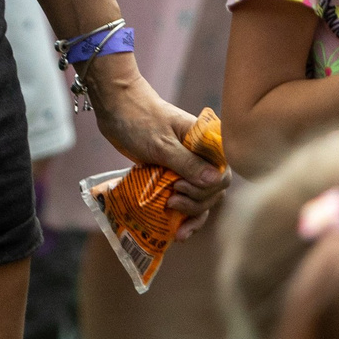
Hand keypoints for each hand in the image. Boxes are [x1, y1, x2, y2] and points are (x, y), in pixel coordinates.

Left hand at [85, 55, 227, 226]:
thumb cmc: (139, 118)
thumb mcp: (162, 144)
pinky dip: (182, 215)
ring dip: (190, 214)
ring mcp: (186, 166)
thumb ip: (188, 163)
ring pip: (200, 198)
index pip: (222, 173)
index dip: (207, 188)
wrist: (116, 106)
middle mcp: (200, 155)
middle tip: (171, 201)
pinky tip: (176, 232)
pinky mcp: (171, 174)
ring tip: (175, 226)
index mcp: (205, 141)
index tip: (181, 187)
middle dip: (195, 202)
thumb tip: (217, 180)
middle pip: (212, 190)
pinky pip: (184, 198)